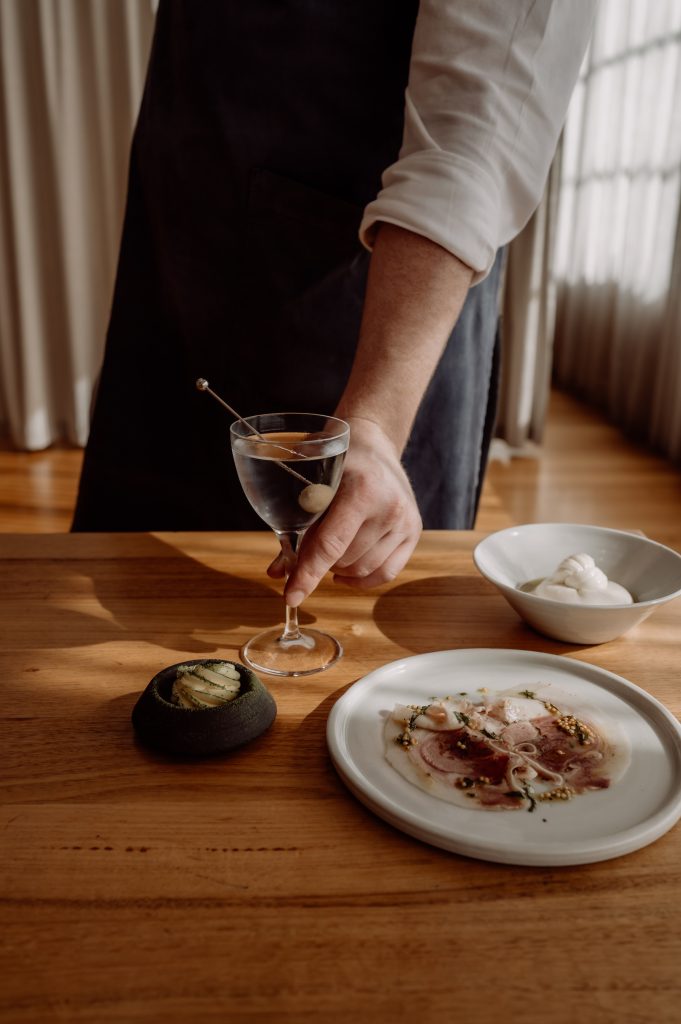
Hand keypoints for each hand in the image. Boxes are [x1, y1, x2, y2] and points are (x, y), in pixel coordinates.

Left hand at [267, 417, 421, 605]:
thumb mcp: (307, 482)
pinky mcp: (414, 531)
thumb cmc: (335, 462)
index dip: (308, 574)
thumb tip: (277, 573)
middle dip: (319, 561)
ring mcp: (405, 521)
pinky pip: (386, 573)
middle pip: (344, 560)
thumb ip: (292, 526)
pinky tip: (346, 570)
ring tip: (329, 550)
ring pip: (363, 570)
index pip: (330, 544)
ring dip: (340, 569)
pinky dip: (362, 579)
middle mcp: (389, 507)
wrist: (372, 445)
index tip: (291, 597)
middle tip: (308, 545)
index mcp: (361, 489)